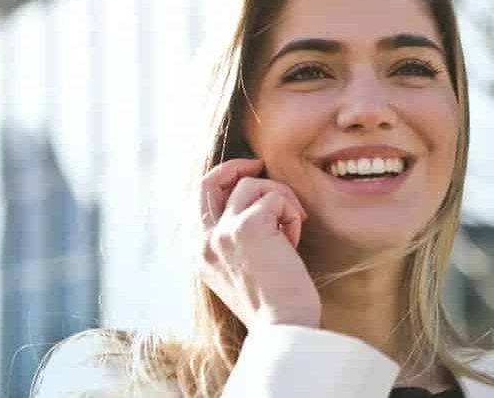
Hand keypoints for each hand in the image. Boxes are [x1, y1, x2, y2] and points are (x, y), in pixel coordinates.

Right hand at [198, 158, 320, 328]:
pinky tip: (294, 241)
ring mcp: (222, 233)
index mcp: (199, 254)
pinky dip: (291, 213)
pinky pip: (275, 198)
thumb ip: (235, 241)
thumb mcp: (241, 271)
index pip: (199, 200)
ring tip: (291, 229)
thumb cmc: (274, 305)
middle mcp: (204, 242)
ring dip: (280, 199)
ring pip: (252, 185)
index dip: (222, 180)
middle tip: (260, 165)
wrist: (283, 328)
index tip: (246, 176)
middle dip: (236, 166)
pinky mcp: (248, 226)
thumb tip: (253, 203)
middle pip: (209, 181)